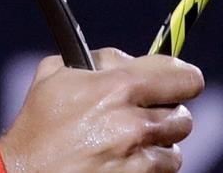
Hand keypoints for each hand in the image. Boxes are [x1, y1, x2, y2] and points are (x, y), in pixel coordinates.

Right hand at [0, 49, 203, 172]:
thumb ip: (101, 60)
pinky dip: (149, 167)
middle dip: (167, 114)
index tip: (178, 82)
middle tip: (147, 115)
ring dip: (158, 145)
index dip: (182, 78)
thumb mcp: (57, 73)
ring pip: (175, 149)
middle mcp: (134, 122)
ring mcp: (138, 157)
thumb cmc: (38, 124)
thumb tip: (132, 61)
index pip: (184, 77)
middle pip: (184, 116)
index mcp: (118, 87)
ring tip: (130, 143)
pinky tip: (125, 162)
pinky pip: (162, 172)